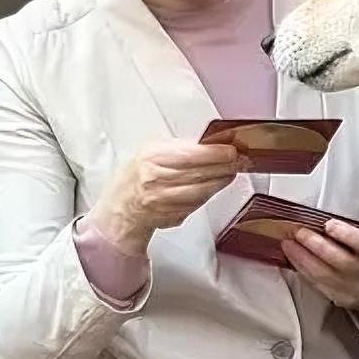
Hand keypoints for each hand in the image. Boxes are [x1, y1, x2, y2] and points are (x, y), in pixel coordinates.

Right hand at [87, 139, 237, 254]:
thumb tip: (212, 142)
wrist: (121, 208)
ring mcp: (164, 201)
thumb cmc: (137, 176)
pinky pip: (197, 204)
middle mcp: (156, 180)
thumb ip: (181, 147)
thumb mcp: (153, 151)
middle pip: (200, 173)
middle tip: (237, 161)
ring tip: (230, 173)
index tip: (230, 150)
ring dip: (221, 181)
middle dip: (224, 166)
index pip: (190, 155)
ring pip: (202, 191)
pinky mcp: (172, 215)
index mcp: (152, 158)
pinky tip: (214, 186)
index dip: (214, 153)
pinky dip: (209, 194)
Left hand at [281, 220, 358, 309]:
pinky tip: (294, 261)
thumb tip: (321, 227)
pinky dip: (304, 272)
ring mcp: (353, 291)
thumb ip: (351, 235)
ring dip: (301, 258)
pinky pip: (318, 285)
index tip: (326, 224)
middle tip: (296, 232)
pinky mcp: (341, 301)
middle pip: (338, 260)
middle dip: (313, 244)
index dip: (344, 233)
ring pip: (323, 275)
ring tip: (288, 245)